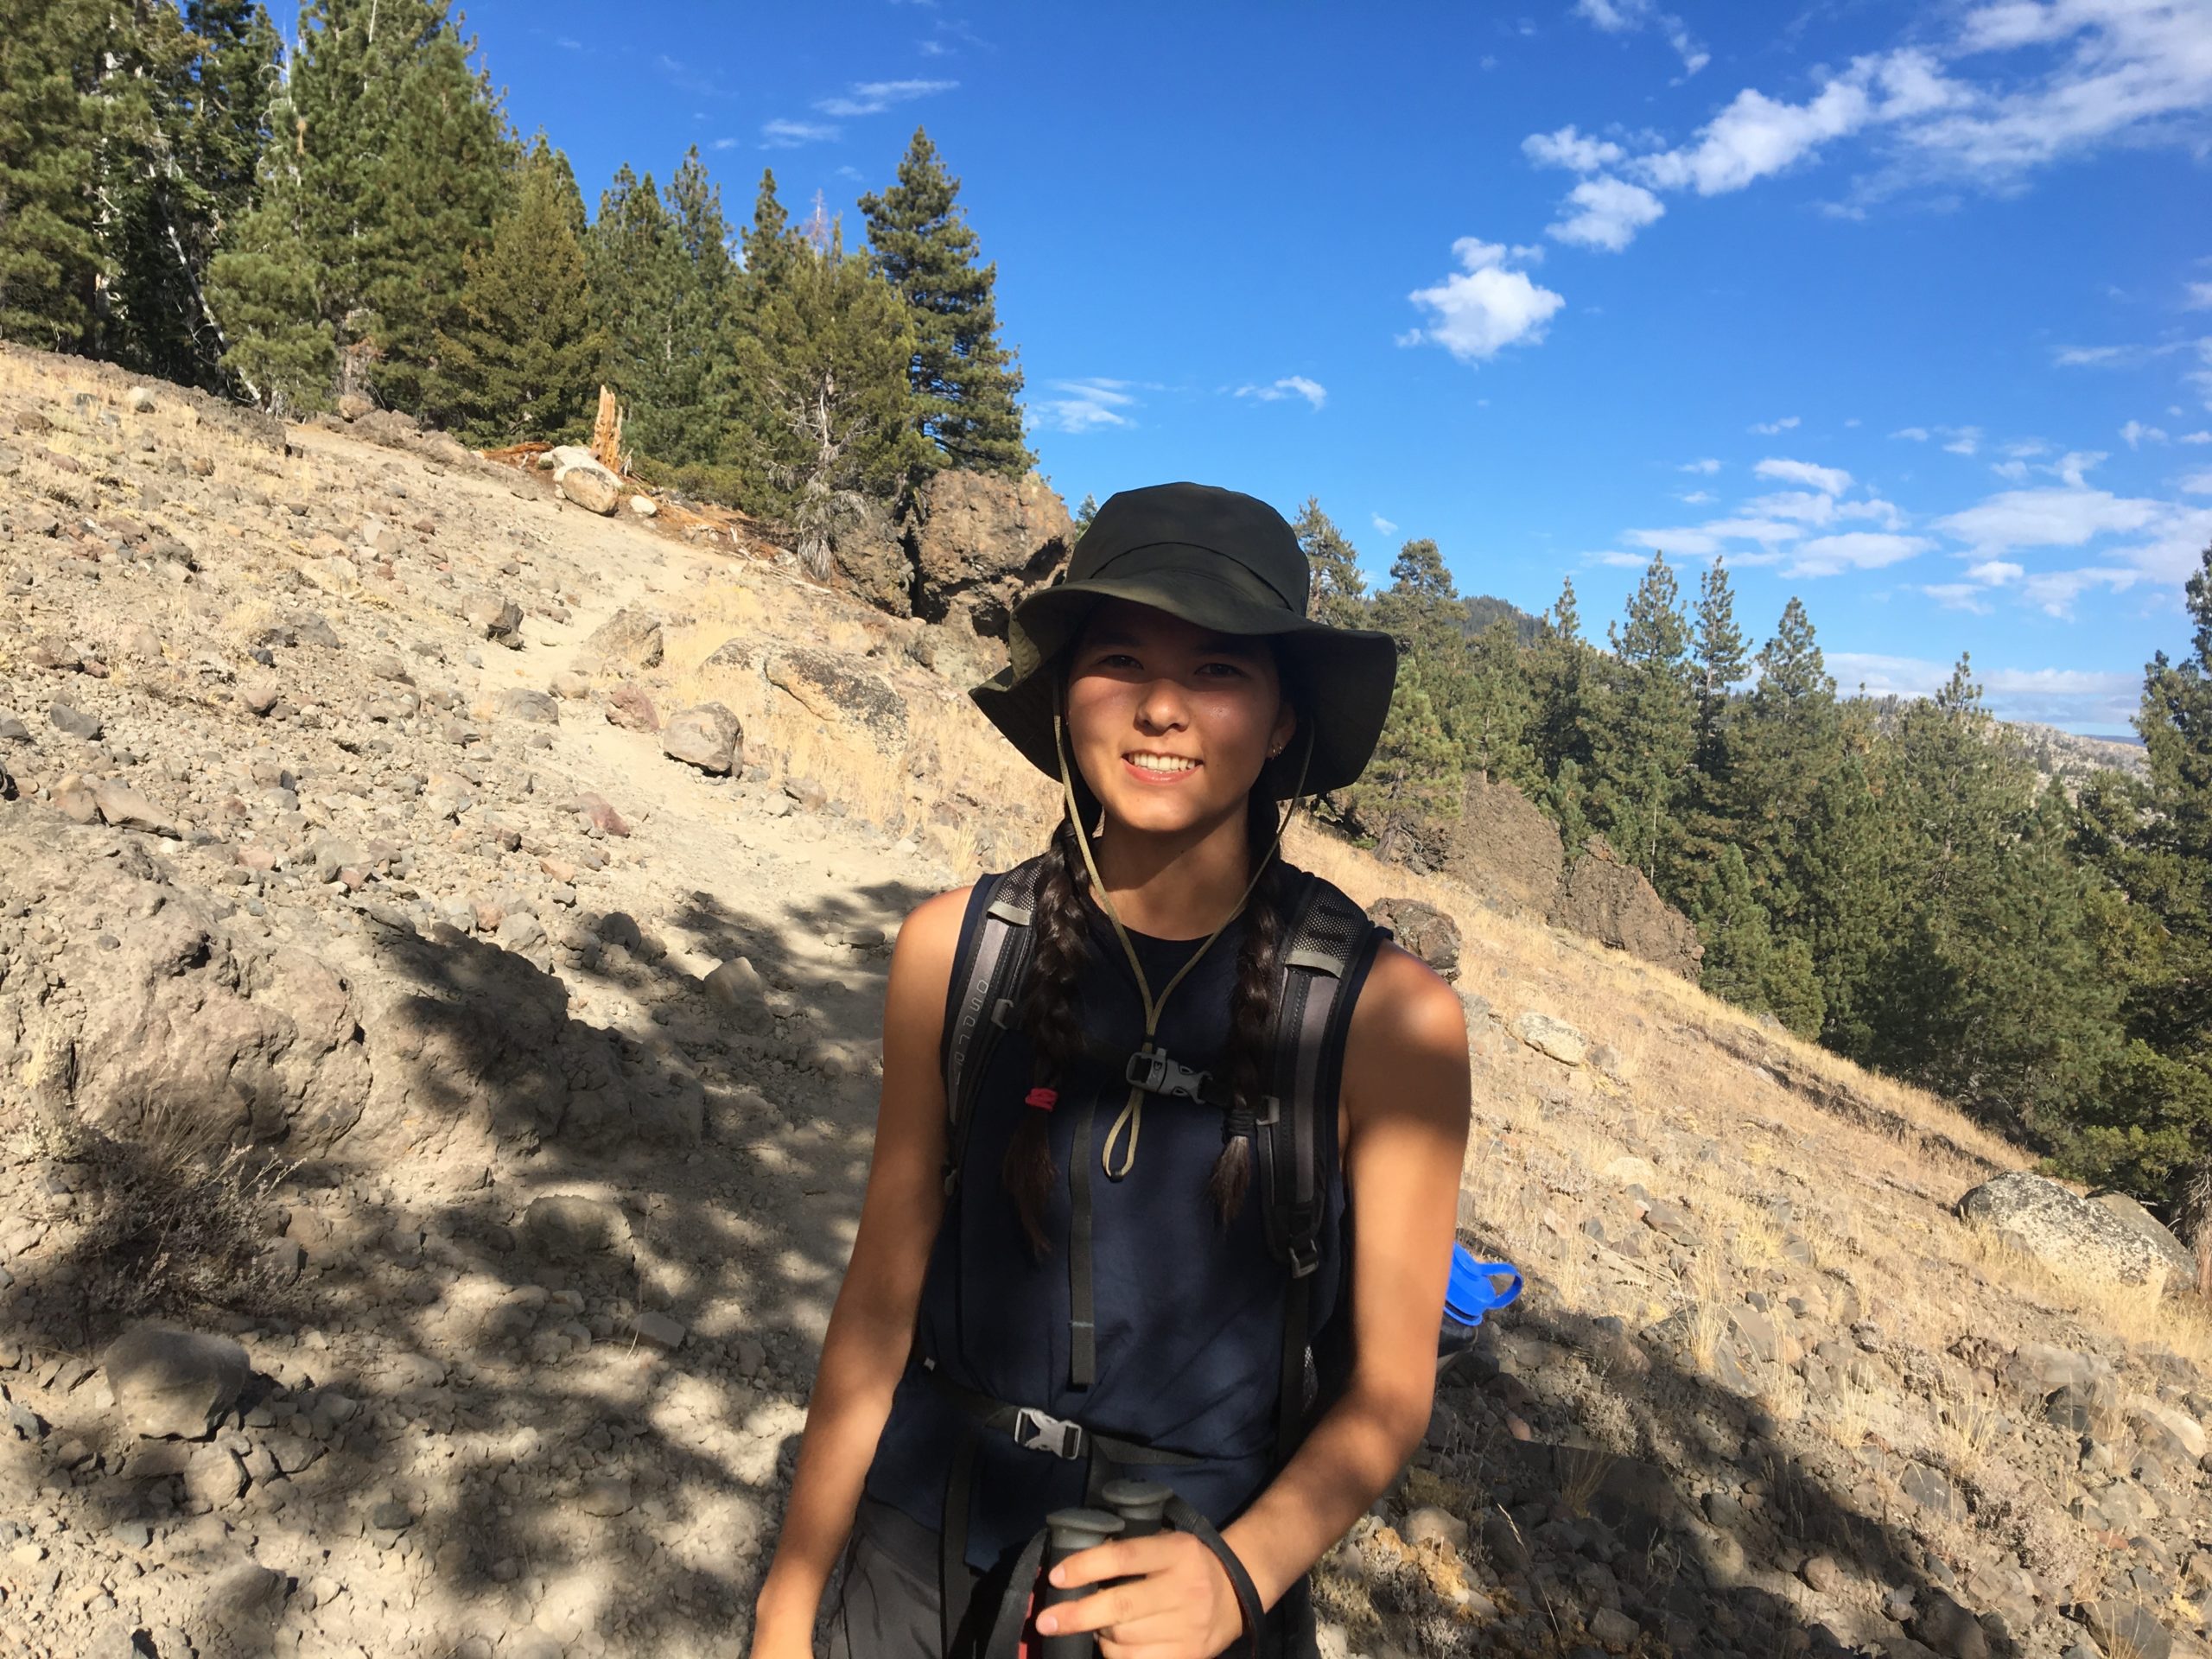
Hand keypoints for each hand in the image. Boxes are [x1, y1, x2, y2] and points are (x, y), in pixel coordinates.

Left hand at [1034, 1531, 1248, 1658]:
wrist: (1236, 1594)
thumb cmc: (1186, 1565)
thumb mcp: (1165, 1544)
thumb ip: (1128, 1552)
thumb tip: (1074, 1569)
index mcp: (1177, 1552)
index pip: (1125, 1557)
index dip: (1086, 1566)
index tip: (1057, 1576)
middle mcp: (1185, 1589)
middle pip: (1121, 1606)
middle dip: (1078, 1615)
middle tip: (1046, 1621)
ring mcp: (1188, 1628)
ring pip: (1125, 1640)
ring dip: (1100, 1637)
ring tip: (1098, 1627)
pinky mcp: (1189, 1657)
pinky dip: (1117, 1657)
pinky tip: (1113, 1646)